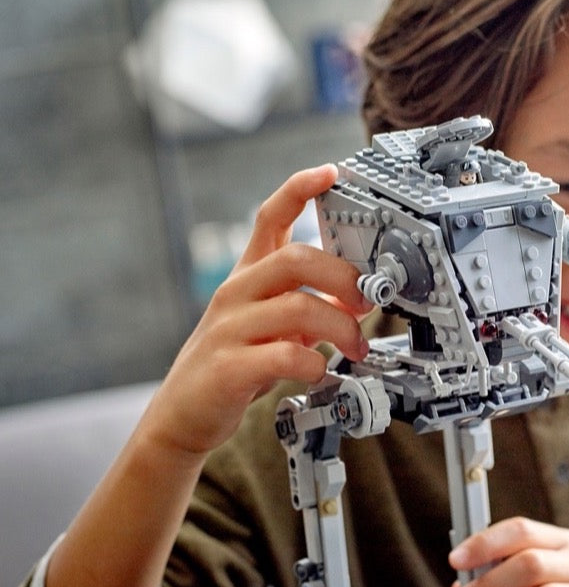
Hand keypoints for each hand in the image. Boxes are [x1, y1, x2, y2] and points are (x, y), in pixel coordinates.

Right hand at [142, 164, 373, 457]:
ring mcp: (228, 329)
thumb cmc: (235, 363)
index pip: (269, 217)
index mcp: (248, 276)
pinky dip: (315, 365)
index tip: (331, 171)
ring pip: (297, 308)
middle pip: (296, 259)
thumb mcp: (273, 325)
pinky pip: (284, 356)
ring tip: (357, 349)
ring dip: (341, 328)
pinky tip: (320, 373)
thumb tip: (360, 296)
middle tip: (368, 302)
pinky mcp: (227, 368)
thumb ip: (310, 305)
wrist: (183, 415)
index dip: (299, 189)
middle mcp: (235, 293)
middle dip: (344, 277)